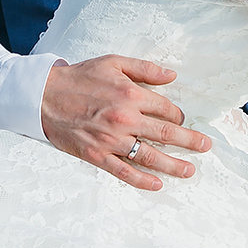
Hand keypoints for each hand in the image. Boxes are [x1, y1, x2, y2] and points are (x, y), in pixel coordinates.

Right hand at [41, 55, 211, 190]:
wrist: (42, 96)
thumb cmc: (79, 78)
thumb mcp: (113, 62)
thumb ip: (145, 68)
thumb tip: (172, 75)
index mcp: (131, 94)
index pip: (166, 109)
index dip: (178, 116)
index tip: (182, 120)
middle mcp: (124, 119)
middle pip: (166, 134)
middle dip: (190, 142)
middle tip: (205, 147)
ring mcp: (111, 140)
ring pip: (149, 156)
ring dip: (173, 165)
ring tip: (190, 170)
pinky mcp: (97, 155)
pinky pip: (124, 171)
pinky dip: (142, 180)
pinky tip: (157, 184)